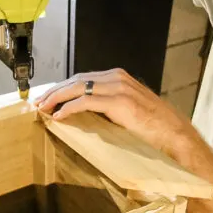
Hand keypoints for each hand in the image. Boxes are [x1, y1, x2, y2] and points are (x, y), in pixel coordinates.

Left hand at [36, 69, 198, 161]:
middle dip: (55, 91)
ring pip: (78, 88)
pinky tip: (58, 116)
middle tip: (38, 102)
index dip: (62, 88)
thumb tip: (86, 115)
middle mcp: (117, 78)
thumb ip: (108, 107)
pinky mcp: (119, 102)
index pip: (82, 78)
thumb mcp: (127, 111)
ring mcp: (118, 88)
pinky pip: (86, 102)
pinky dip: (69, 108)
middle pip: (76, 80)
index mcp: (118, 78)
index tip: (47, 97)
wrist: (175, 134)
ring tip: (43, 108)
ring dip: (57, 98)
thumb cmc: (153, 127)